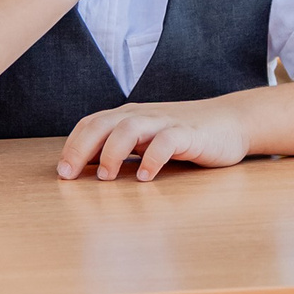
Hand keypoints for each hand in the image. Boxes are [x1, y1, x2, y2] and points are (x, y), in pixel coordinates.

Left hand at [59, 100, 250, 180]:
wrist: (232, 121)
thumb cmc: (185, 135)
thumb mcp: (148, 139)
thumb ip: (121, 148)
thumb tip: (87, 168)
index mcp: (129, 117)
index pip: (91, 124)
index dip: (72, 146)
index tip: (62, 173)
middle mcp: (143, 116)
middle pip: (102, 123)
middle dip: (81, 149)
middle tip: (69, 175)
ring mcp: (166, 123)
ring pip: (130, 128)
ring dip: (112, 152)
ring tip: (106, 177)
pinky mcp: (189, 134)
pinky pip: (167, 142)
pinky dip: (152, 158)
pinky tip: (145, 177)